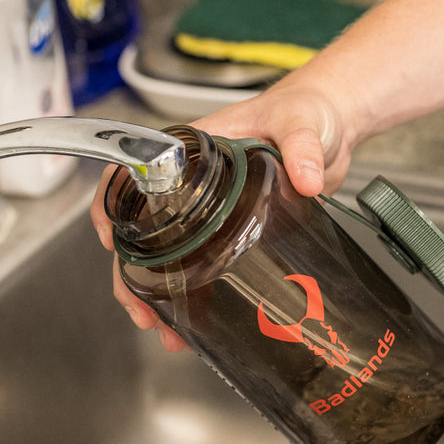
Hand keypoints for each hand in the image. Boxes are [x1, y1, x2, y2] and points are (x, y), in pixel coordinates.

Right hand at [90, 77, 354, 350]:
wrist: (333, 128)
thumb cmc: (307, 111)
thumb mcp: (301, 123)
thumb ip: (302, 147)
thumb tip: (305, 178)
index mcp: (195, 150)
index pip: (134, 172)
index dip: (112, 205)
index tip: (110, 242)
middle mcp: (196, 184)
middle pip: (147, 231)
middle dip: (137, 275)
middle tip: (143, 312)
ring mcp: (215, 211)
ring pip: (175, 257)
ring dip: (166, 296)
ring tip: (170, 332)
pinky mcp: (240, 232)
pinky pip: (210, 265)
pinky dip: (202, 296)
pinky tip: (202, 323)